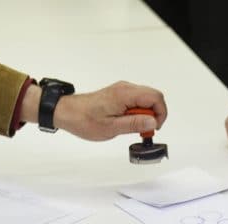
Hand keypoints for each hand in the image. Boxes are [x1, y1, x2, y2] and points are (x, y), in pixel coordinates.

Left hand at [43, 81, 167, 140]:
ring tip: (133, 128)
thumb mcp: (111, 127)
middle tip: (144, 130)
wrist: (67, 112)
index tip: (154, 128)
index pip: (156, 98)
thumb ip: (134, 124)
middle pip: (153, 97)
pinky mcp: (119, 94)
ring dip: (145, 115)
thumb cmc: (84, 120)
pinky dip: (137, 112)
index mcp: (125, 94)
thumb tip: (153, 121)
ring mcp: (122, 90)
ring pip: (146, 99)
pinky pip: (136, 101)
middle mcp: (126, 88)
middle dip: (154, 115)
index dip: (160, 114)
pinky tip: (127, 123)